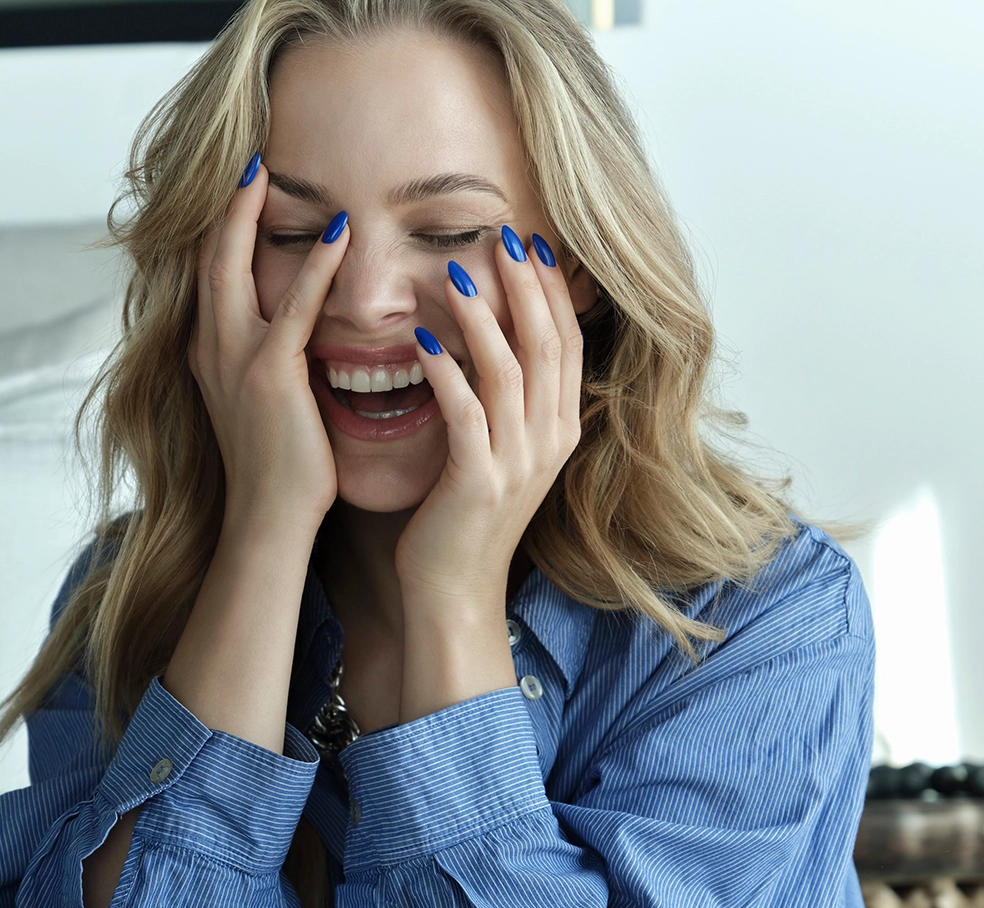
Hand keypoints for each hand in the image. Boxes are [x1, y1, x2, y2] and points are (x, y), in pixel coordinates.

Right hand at [188, 154, 350, 538]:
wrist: (269, 519)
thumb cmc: (280, 471)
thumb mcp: (265, 409)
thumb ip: (272, 366)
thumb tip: (302, 341)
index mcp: (210, 357)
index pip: (209, 279)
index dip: (220, 233)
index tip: (242, 195)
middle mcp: (211, 350)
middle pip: (206, 259)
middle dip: (223, 209)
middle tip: (247, 163)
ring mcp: (234, 360)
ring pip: (232, 267)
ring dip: (250, 216)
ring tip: (269, 172)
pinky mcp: (269, 375)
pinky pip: (294, 307)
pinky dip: (317, 265)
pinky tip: (341, 231)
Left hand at [394, 228, 582, 607]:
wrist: (455, 590)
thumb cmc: (467, 519)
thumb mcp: (501, 455)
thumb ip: (505, 403)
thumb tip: (489, 344)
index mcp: (559, 431)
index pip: (568, 345)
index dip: (553, 292)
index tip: (532, 245)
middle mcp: (549, 442)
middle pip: (548, 347)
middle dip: (527, 287)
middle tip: (503, 236)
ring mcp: (519, 463)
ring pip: (511, 372)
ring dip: (485, 319)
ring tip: (457, 273)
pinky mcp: (479, 482)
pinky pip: (466, 413)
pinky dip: (446, 371)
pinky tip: (421, 340)